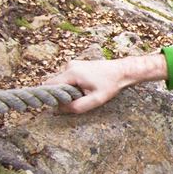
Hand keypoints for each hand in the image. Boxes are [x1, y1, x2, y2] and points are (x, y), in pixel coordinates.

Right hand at [43, 54, 166, 113]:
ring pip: (62, 81)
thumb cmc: (111, 85)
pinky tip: (86, 87)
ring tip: (85, 92)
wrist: (123, 71)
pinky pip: (69, 78)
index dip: (51, 96)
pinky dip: (73, 85)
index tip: (59, 104)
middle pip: (55, 83)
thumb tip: (61, 109)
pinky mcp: (78, 65)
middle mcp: (70, 65)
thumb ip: (78, 106)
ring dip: (69, 89)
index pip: (50, 85)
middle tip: (76, 99)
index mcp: (72, 72)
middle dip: (62, 93)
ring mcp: (74, 64)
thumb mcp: (96, 100)